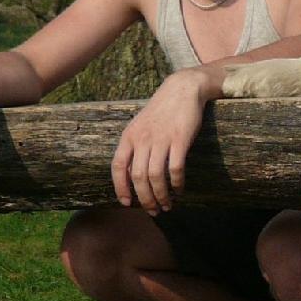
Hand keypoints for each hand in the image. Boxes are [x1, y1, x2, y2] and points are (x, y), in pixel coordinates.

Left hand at [111, 71, 208, 214]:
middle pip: (138, 177)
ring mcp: (161, 139)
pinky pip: (175, 168)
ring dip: (161, 195)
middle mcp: (142, 139)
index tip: (127, 203)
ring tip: (167, 205)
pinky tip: (180, 190)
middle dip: (145, 198)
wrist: (182, 89)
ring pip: (156, 176)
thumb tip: (132, 175)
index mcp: (129, 136)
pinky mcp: (180, 139)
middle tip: (153, 210)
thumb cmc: (161, 111)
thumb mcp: (140, 125)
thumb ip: (135, 147)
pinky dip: (177, 183)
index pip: (118, 167)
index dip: (120, 188)